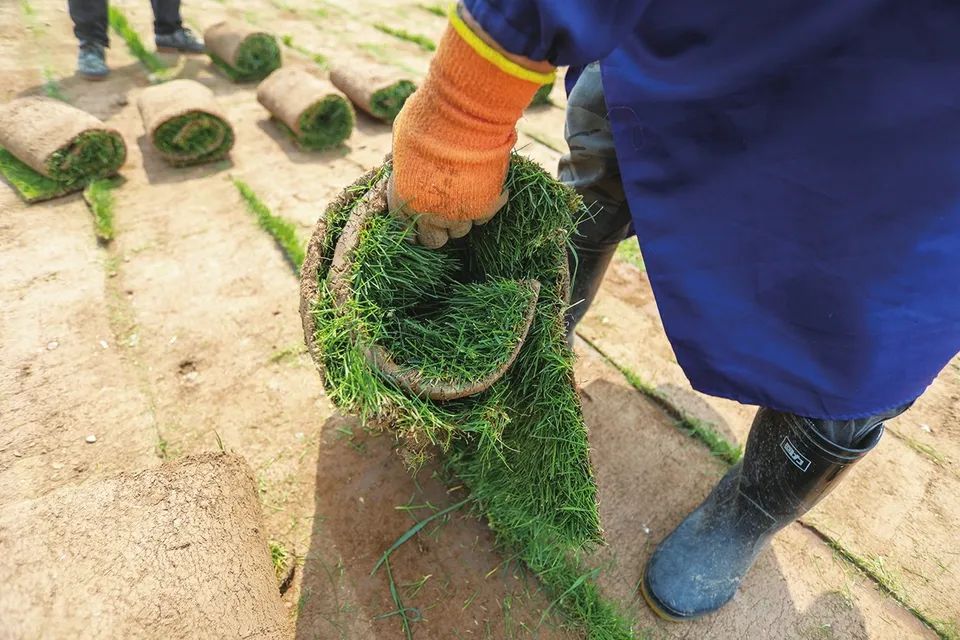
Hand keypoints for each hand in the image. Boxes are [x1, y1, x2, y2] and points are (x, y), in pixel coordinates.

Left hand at [388, 5, 553, 247]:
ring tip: (468, 189)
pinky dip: (488, 202)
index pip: (407, 230)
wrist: (465, 116)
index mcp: (402, 200)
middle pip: (435, 240)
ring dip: (464, 214)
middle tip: (446, 207)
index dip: (416, 223)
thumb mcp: (403, 138)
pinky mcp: (485, 208)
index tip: (424, 215)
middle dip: (440, 228)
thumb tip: (406, 159)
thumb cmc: (427, 120)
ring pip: (463, 230)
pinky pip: (486, 215)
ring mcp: (458, 215)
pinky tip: (487, 182)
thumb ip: (405, 160)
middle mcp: (429, 214)